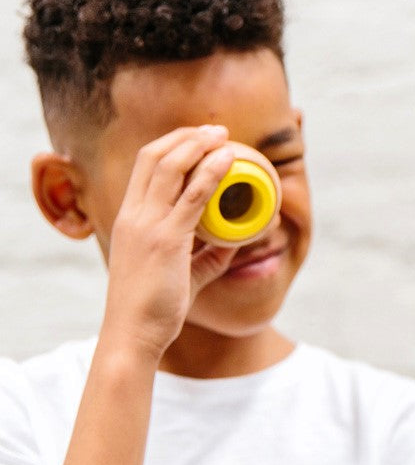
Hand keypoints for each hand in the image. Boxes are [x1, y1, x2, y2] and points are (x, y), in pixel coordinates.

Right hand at [102, 126, 237, 359]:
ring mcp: (148, 225)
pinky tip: (228, 160)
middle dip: (187, 136)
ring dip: (199, 145)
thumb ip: (207, 257)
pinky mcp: (166, 240)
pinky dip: (211, 172)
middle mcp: (134, 215)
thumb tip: (235, 244)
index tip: (198, 137)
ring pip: (171, 168)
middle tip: (217, 130)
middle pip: (154, 156)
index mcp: (129, 219)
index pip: (144, 166)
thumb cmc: (153, 308)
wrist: (133, 335)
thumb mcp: (182, 275)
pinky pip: (192, 196)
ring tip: (224, 135)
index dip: (171, 144)